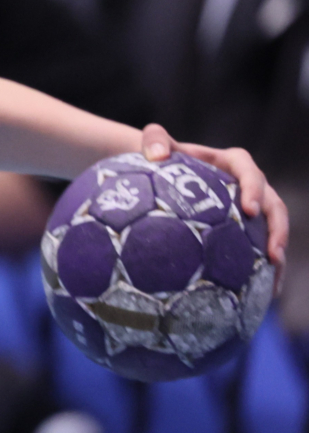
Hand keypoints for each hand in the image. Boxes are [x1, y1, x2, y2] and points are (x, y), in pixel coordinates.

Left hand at [139, 124, 288, 272]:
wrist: (163, 172)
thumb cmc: (160, 157)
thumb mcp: (156, 144)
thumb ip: (154, 140)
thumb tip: (157, 154)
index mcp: (232, 163)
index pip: (250, 172)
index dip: (254, 189)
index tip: (249, 210)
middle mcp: (249, 184)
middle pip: (273, 205)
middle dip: (277, 229)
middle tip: (273, 254)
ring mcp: (250, 207)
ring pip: (273, 229)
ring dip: (277, 252)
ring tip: (274, 281)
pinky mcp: (246, 227)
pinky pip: (260, 245)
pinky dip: (264, 267)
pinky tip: (262, 292)